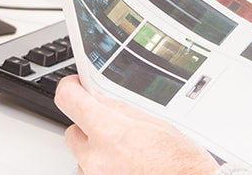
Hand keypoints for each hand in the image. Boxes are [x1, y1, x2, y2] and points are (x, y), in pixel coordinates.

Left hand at [54, 75, 216, 174]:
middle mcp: (96, 158)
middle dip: (89, 123)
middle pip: (73, 129)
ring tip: (127, 150)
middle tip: (113, 123)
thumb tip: (100, 100)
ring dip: (96, 146)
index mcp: (111, 133)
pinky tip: (125, 163)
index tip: (76, 84)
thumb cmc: (181, 162)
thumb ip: (121, 111)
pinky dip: (102, 164)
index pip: (70, 101)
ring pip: (81, 152)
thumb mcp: (156, 124)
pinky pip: (89, 169)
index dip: (71, 88)